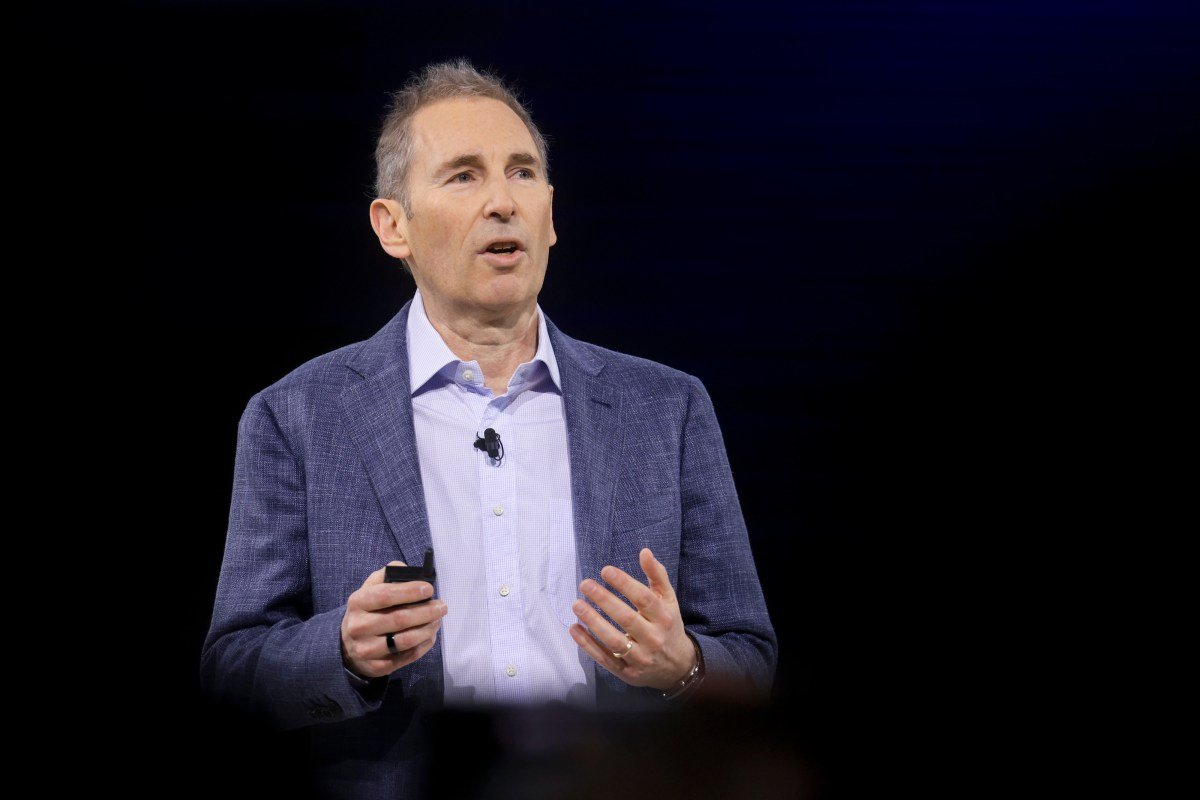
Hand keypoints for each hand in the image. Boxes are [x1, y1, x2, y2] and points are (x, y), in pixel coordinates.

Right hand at [340, 561, 447, 678]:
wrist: (349, 645)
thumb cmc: (367, 610)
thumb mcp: (370, 589)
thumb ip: (388, 575)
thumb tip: (409, 571)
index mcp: (358, 602)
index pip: (385, 595)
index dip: (409, 592)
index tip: (429, 589)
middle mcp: (359, 627)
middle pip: (399, 619)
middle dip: (426, 612)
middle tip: (442, 606)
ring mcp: (367, 649)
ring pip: (405, 640)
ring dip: (428, 629)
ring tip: (437, 620)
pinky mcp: (377, 666)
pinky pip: (407, 656)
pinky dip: (423, 645)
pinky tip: (430, 635)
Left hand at [569, 547, 695, 690]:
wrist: (678, 668)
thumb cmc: (669, 626)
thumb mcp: (669, 600)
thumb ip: (657, 575)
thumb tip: (644, 552)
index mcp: (665, 618)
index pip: (644, 599)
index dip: (625, 583)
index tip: (605, 570)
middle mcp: (654, 638)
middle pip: (627, 618)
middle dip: (604, 600)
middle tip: (585, 584)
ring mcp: (640, 658)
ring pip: (614, 641)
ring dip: (593, 622)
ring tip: (577, 605)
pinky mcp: (627, 672)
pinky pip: (604, 658)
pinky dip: (587, 645)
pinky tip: (574, 628)